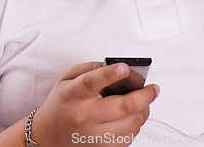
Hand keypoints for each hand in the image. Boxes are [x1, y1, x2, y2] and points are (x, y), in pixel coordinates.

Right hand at [32, 61, 158, 146]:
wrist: (49, 134)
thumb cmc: (62, 102)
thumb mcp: (68, 77)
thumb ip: (91, 68)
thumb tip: (116, 66)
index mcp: (75, 94)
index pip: (92, 83)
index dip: (110, 74)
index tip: (125, 67)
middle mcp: (85, 115)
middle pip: (122, 107)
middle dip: (144, 96)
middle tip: (154, 88)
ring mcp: (94, 134)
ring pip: (131, 124)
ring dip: (144, 110)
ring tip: (145, 101)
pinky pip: (129, 138)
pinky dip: (136, 125)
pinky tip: (134, 116)